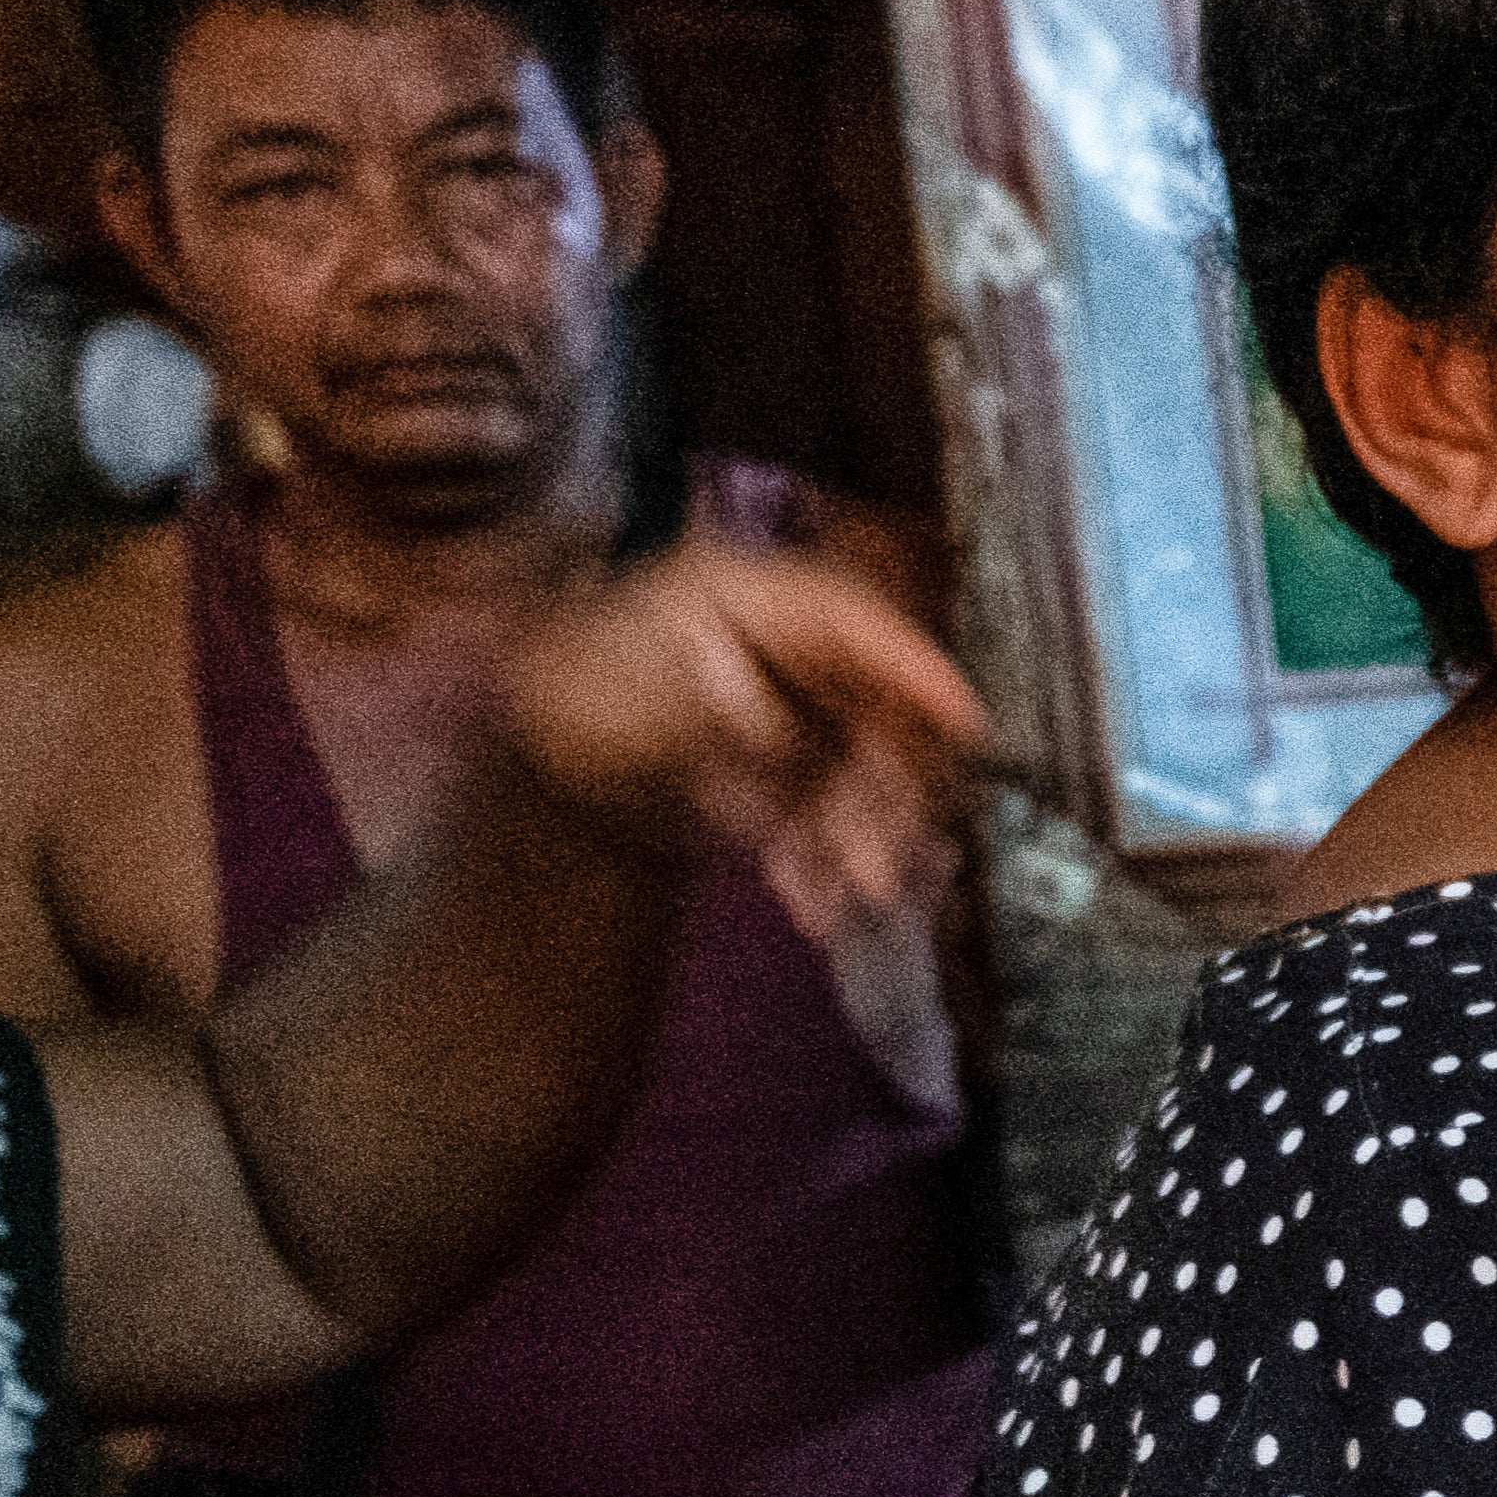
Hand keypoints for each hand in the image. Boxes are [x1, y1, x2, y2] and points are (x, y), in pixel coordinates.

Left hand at [492, 539, 983, 929]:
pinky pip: (838, 807)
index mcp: (742, 596)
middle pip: (878, 704)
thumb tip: (777, 725)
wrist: (532, 785)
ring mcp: (790, 704)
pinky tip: (812, 899)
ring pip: (870, 766)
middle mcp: (781, 644)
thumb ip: (718, 702)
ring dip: (865, 837)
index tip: (965, 720)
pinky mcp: (788, 766)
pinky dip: (832, 857)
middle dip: (886, 790)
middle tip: (876, 862)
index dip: (916, 667)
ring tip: (834, 895)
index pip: (854, 619)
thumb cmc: (569, 715)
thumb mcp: (632, 695)